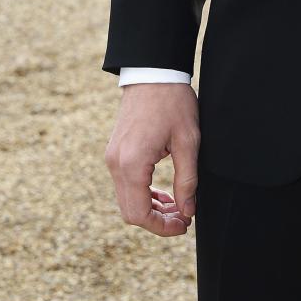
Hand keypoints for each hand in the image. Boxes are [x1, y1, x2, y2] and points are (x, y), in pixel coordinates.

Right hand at [105, 83, 199, 236]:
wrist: (153, 73)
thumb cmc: (173, 103)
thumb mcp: (188, 141)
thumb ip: (187, 180)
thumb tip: (187, 211)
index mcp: (133, 164)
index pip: (140, 214)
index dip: (162, 227)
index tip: (184, 225)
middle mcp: (116, 164)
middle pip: (130, 212)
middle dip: (157, 221)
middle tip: (183, 218)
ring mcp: (112, 158)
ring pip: (126, 199)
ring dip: (150, 208)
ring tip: (178, 207)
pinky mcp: (115, 152)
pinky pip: (125, 184)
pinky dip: (143, 193)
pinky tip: (163, 192)